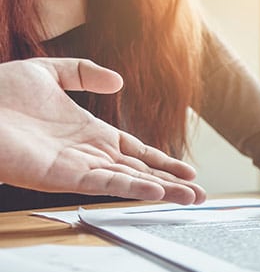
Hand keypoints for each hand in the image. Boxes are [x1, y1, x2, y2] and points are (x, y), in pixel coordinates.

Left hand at [0, 58, 205, 203]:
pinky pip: (106, 185)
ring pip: (131, 181)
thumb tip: (117, 80)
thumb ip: (83, 73)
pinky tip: (157, 192)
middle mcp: (89, 154)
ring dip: (163, 191)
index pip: (136, 151)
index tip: (188, 171)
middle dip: (173, 183)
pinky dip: (132, 189)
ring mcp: (79, 167)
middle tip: (201, 195)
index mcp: (90, 133)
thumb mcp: (46, 73)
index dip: (163, 161)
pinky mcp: (65, 177)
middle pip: (141, 171)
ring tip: (192, 198)